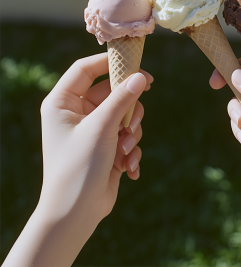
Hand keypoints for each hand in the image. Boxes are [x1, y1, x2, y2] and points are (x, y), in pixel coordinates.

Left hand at [4, 53, 152, 266]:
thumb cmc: (79, 167)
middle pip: (111, 91)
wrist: (76, 213)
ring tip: (126, 148)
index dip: (110, 63)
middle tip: (138, 109)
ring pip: (124, 113)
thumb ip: (122, 99)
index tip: (135, 63)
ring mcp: (93, 129)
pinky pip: (127, 134)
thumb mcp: (101, 128)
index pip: (86, 69)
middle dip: (127, 106)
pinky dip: (131, 148)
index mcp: (63, 102)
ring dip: (131, 130)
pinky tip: (127, 167)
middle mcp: (77, 112)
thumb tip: (141, 76)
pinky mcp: (107, 145)